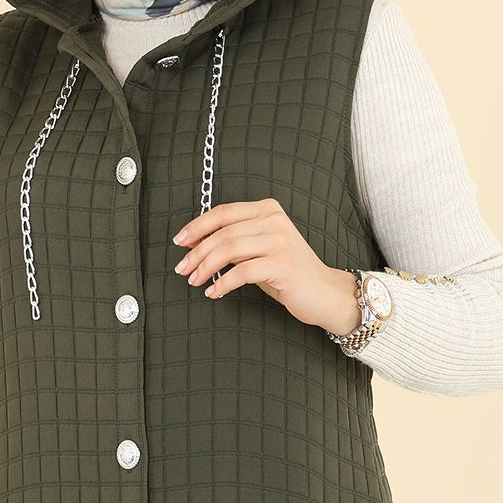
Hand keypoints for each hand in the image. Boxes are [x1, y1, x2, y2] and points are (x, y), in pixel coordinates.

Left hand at [171, 197, 361, 332]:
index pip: (223, 213)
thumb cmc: (287, 272)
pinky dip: (223, 283)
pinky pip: (242, 272)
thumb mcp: (256, 251)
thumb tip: (192, 241)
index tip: (179, 241)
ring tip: (194, 280)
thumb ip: (230, 241)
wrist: (323, 292)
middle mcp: (274, 220)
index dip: (197, 226)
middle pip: (223, 232)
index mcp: (267, 209)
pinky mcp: (282, 263)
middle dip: (196, 252)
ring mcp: (280, 241)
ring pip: (229, 249)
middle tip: (182, 268)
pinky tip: (214, 292)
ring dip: (205, 267)